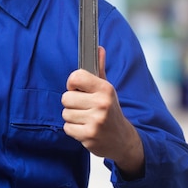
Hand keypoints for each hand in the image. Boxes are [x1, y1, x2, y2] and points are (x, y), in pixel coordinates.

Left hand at [61, 47, 144, 178]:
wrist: (122, 139)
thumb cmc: (110, 110)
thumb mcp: (107, 89)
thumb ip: (99, 69)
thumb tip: (98, 48)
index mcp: (105, 89)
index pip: (76, 77)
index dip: (72, 84)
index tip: (77, 89)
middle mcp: (101, 103)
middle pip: (66, 98)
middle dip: (72, 103)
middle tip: (84, 107)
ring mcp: (96, 120)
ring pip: (65, 113)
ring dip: (72, 117)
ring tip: (86, 118)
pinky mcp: (89, 136)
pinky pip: (67, 128)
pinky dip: (73, 129)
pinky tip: (85, 128)